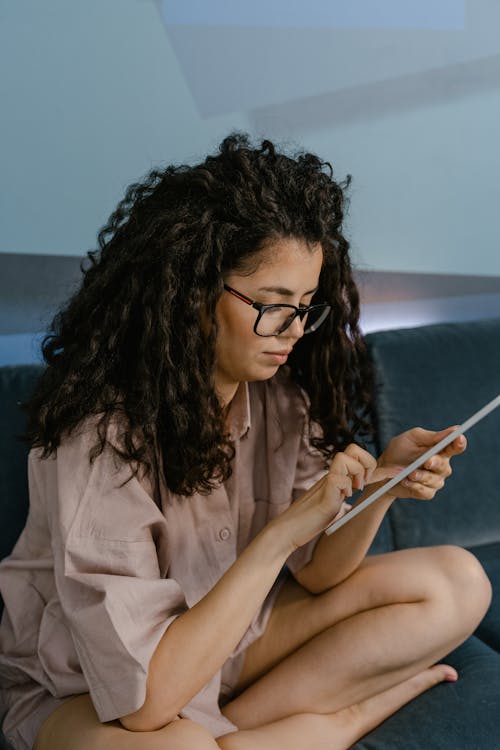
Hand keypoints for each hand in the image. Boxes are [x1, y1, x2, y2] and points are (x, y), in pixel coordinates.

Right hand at [279, 444, 399, 550]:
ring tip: (352, 491)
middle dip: (366, 463)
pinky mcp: (324, 489)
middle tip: (363, 483)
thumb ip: (342, 496)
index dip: (383, 469)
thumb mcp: (334, 506)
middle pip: (353, 449)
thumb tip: (351, 496)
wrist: (290, 529)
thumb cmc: (311, 520)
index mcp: (337, 477)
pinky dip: (346, 487)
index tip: (401, 472)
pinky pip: (341, 478)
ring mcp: (327, 480)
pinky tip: (341, 498)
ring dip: (357, 473)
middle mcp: (332, 474)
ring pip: (347, 457)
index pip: (361, 463)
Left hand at [377, 426, 466, 500]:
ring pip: (434, 480)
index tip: (458, 438)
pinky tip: (405, 481)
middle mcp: (441, 466)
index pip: (456, 447)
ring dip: (421, 476)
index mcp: (440, 450)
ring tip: (409, 473)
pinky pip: (426, 491)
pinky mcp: (427, 492)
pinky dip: (415, 486)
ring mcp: (435, 480)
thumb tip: (454, 430)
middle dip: (435, 463)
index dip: (459, 443)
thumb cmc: (399, 451)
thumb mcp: (412, 438)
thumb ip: (432, 436)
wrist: (382, 470)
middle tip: (427, 461)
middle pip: (445, 466)